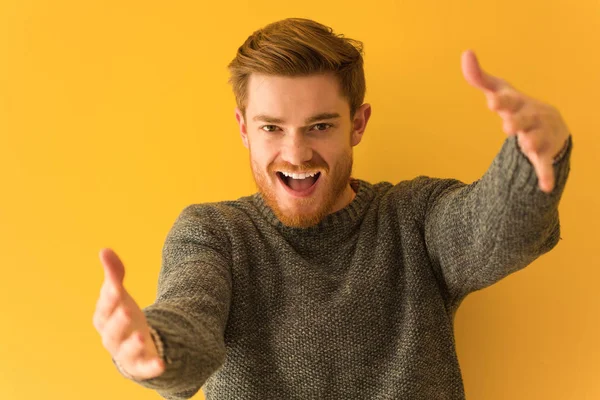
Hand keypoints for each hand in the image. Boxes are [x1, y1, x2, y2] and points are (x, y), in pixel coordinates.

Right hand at [93, 248, 164, 379]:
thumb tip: (104, 250)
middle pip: (112, 330)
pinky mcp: (140, 365)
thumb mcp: (120, 294)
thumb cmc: (122, 315)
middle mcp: (111, 337)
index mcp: (104, 318)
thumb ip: (114, 273)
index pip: (104, 308)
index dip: (110, 298)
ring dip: (133, 344)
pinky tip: (162, 363)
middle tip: (127, 310)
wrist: (134, 342)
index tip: (117, 287)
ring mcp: (125, 353)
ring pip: (126, 351)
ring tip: (142, 335)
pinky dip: (152, 367)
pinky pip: (145, 368)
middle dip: (119, 321)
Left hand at [461, 49, 570, 192]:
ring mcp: (539, 135)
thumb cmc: (518, 106)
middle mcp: (531, 117)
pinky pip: (545, 166)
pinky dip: (545, 175)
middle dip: (517, 121)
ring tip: (527, 145)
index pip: (509, 100)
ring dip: (532, 143)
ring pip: (536, 140)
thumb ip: (480, 77)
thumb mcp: (500, 91)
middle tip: (507, 126)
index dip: (501, 100)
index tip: (491, 101)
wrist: (550, 124)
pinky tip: (545, 188)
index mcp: (517, 103)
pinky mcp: (543, 154)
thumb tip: (466, 52)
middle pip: (524, 120)